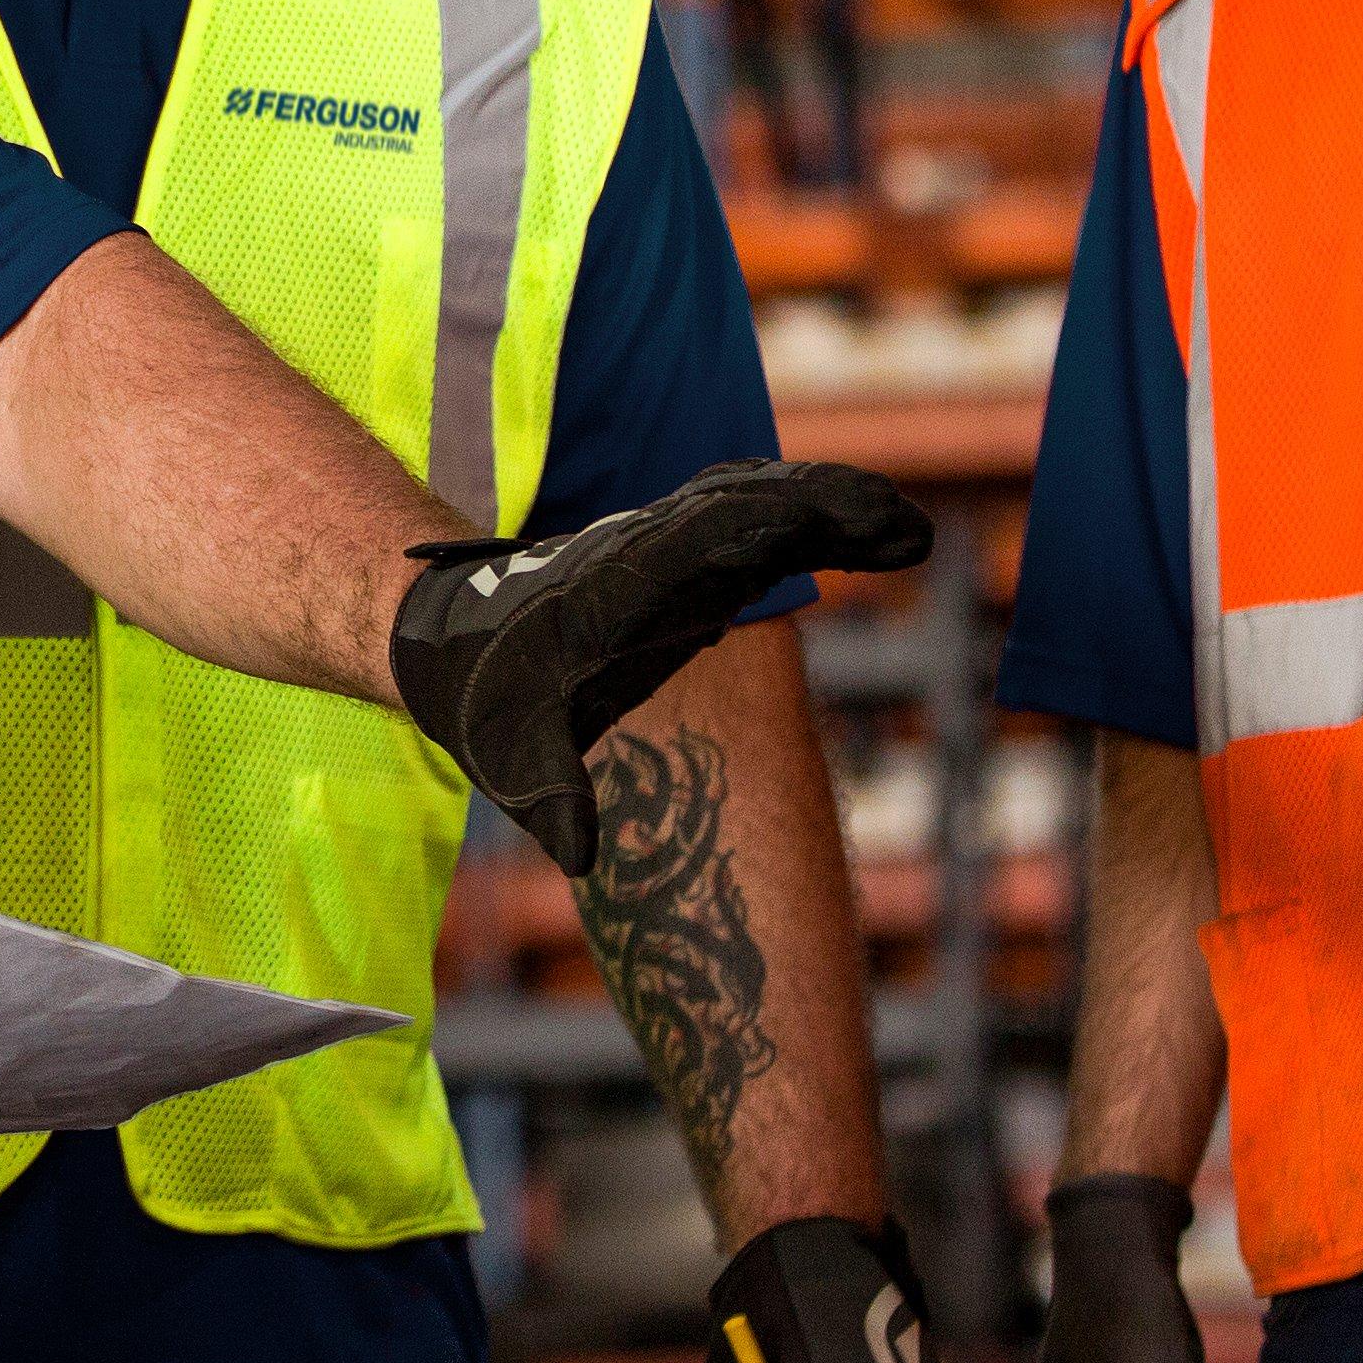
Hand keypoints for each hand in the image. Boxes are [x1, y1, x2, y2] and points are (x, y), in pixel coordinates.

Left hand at [390, 458, 930, 873]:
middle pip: (753, 506)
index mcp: (622, 584)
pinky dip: (805, 520)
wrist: (448, 644)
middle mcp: (651, 550)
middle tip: (913, 530)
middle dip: (833, 509)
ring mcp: (668, 549)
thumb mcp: (512, 758)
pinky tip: (855, 531)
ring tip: (909, 532)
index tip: (848, 524)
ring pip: (759, 505)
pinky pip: (751, 525)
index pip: (711, 538)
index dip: (783, 524)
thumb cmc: (485, 700)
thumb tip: (576, 857)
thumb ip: (551, 798)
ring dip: (830, 508)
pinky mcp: (679, 564)